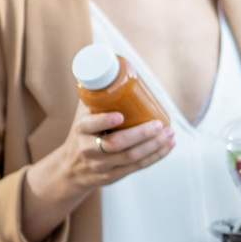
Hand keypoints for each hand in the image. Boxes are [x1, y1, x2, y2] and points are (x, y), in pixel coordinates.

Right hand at [43, 103, 174, 196]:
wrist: (70, 168)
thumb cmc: (83, 134)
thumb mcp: (82, 114)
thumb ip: (96, 95)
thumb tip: (114, 65)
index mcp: (80, 130)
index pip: (90, 126)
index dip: (105, 121)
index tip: (120, 116)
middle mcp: (89, 150)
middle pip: (116, 144)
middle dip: (141, 135)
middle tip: (159, 124)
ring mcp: (102, 165)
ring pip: (131, 157)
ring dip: (154, 146)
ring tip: (170, 133)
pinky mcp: (114, 176)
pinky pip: (137, 167)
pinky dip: (156, 156)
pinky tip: (169, 145)